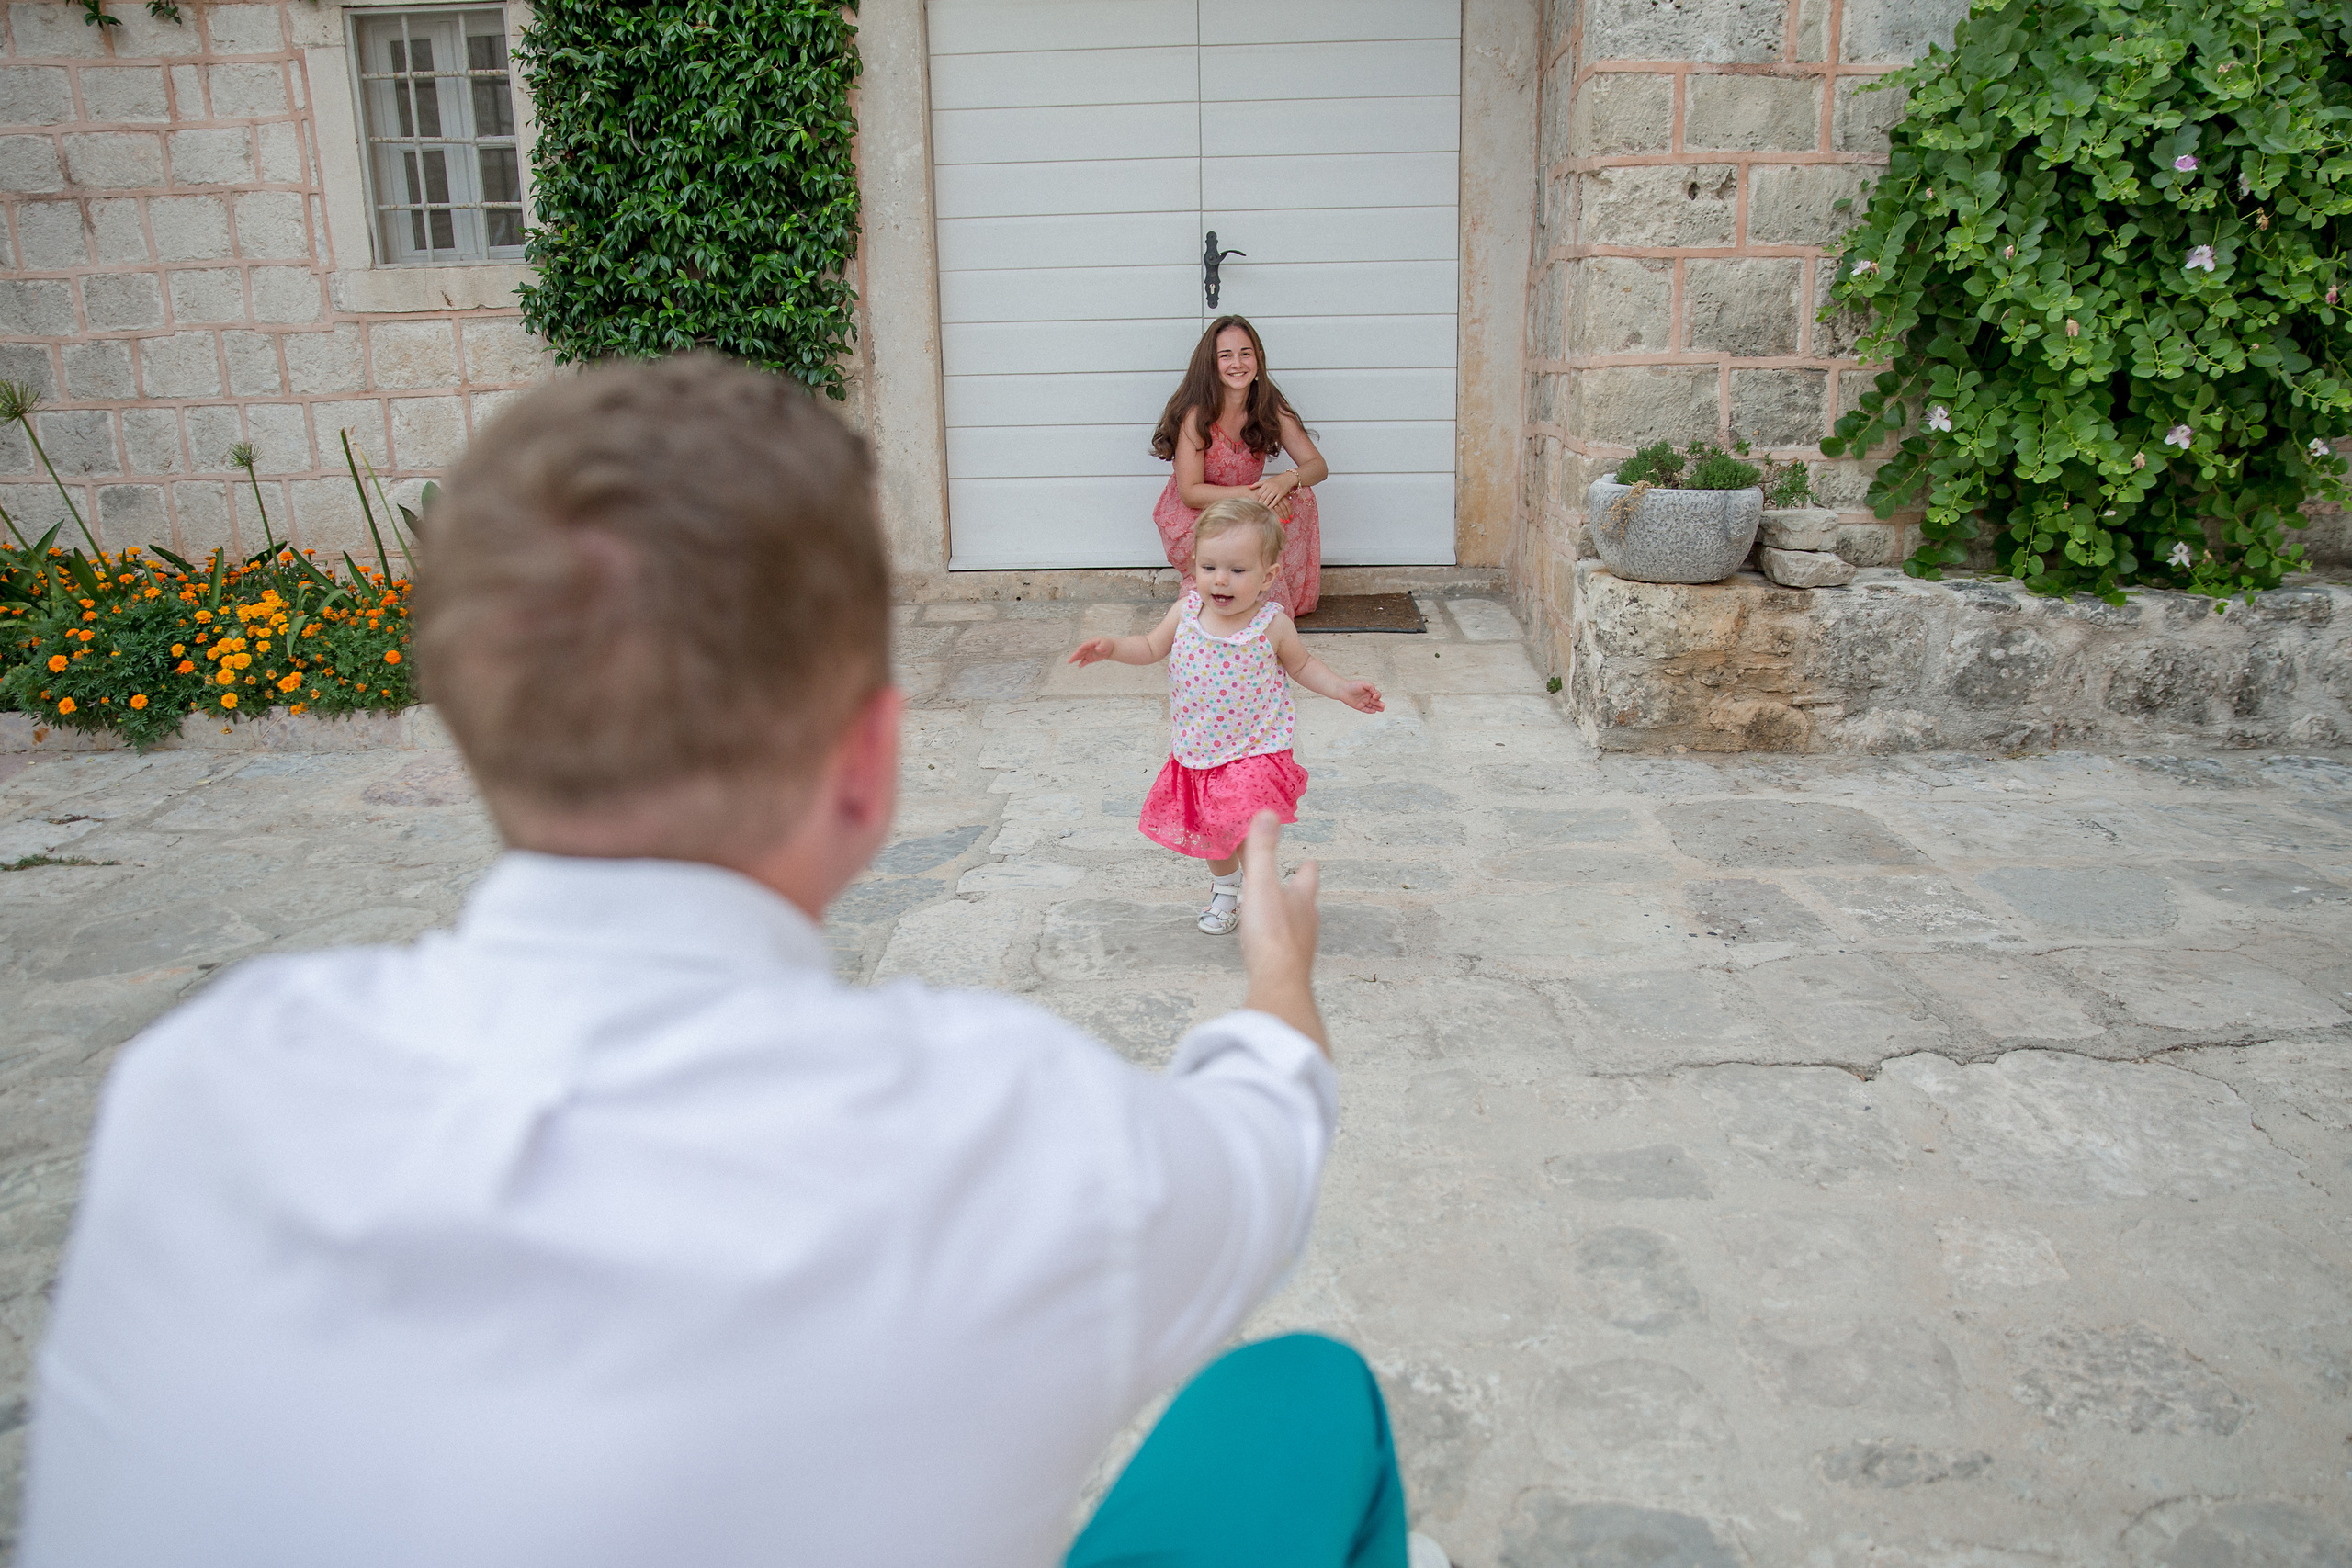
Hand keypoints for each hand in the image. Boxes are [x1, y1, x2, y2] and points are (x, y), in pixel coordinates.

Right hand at [1067, 637, 1116, 665]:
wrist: (1109, 648)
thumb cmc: (1106, 644)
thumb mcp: (1105, 643)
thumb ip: (1101, 646)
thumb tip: (1097, 649)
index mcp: (1090, 643)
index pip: (1084, 646)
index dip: (1081, 648)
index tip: (1079, 650)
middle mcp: (1087, 648)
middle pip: (1080, 652)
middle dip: (1075, 655)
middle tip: (1070, 658)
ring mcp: (1088, 653)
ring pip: (1080, 656)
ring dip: (1075, 659)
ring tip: (1069, 662)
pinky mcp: (1090, 658)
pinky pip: (1085, 661)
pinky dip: (1082, 663)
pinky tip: (1079, 666)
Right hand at [1239, 812, 1325, 1051]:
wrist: (1278, 981)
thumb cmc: (1270, 932)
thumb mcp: (1262, 883)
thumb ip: (1263, 849)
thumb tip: (1268, 812)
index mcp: (1302, 899)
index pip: (1309, 877)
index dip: (1308, 868)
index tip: (1310, 860)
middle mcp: (1307, 922)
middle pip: (1306, 902)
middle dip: (1300, 893)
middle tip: (1294, 885)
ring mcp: (1301, 946)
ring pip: (1299, 926)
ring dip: (1290, 917)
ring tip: (1280, 914)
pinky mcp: (1291, 966)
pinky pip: (1287, 948)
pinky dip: (1280, 940)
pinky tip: (1271, 946)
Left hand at [1249, 474, 1297, 513]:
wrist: (1287, 478)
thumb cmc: (1276, 480)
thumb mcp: (1266, 481)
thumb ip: (1258, 484)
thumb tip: (1249, 487)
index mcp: (1266, 483)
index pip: (1259, 492)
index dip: (1256, 498)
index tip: (1254, 503)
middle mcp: (1271, 486)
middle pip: (1263, 496)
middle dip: (1260, 502)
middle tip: (1257, 507)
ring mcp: (1276, 490)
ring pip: (1269, 499)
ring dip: (1265, 504)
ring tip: (1262, 508)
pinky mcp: (1281, 493)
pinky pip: (1276, 500)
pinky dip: (1272, 505)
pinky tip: (1269, 508)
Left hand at [1340, 680, 1383, 713]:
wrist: (1343, 690)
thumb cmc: (1352, 685)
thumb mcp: (1363, 684)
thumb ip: (1370, 686)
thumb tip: (1375, 692)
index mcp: (1369, 691)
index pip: (1376, 694)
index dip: (1377, 695)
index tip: (1374, 696)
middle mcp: (1367, 697)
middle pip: (1376, 701)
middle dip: (1379, 703)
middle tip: (1383, 705)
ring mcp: (1363, 702)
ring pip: (1372, 706)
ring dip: (1377, 708)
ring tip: (1382, 709)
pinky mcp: (1359, 707)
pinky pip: (1365, 710)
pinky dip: (1369, 711)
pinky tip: (1374, 711)